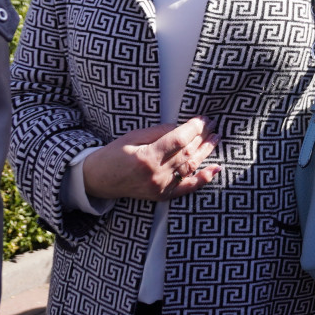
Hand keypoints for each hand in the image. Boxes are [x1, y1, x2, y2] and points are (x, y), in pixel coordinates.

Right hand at [82, 116, 220, 200]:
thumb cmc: (113, 154)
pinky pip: (187, 188)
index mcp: (147, 157)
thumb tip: (184, 127)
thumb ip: (160, 131)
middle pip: (188, 152)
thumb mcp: (133, 136)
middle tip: (213, 124)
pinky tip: (216, 168)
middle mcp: (156, 175)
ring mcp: (160, 187)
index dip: (195, 128)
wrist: (97, 180)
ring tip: (216, 138)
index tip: (204, 119)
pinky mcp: (162, 196)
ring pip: (191, 167)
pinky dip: (203, 178)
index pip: (179, 140)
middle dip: (203, 136)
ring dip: (206, 151)